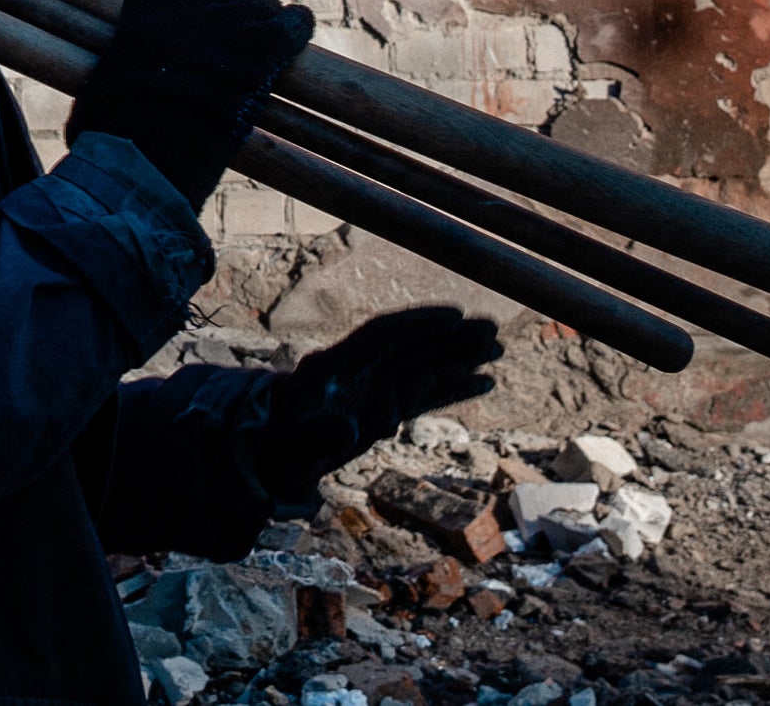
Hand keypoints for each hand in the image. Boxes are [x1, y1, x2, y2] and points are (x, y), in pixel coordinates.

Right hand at [63, 0, 313, 208]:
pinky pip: (292, 21)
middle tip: (225, 51)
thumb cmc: (111, 129)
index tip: (189, 24)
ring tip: (255, 60)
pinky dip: (295, 30)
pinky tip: (291, 46)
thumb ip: (125, 60)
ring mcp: (225, 22)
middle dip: (225, 13)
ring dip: (259, 27)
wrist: (143, 154)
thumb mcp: (103, 79)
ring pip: (258, 4)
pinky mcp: (260, 48)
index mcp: (143, 2)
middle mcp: (186, 2)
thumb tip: (120, 81)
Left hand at [247, 305, 505, 494]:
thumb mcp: (295, 444)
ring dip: (460, 357)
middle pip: (411, 346)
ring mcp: (376, 390)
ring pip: (424, 366)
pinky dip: (454, 387)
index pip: (384, 335)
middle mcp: (361, 372)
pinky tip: (484, 382)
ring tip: (498, 349)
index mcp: (337, 366)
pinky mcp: (386, 411)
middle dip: (450, 337)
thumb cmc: (280, 443)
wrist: (271, 453)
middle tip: (492, 329)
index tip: (455, 316)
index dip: (419, 322)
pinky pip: (426, 394)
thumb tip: (351, 429)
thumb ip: (321, 436)